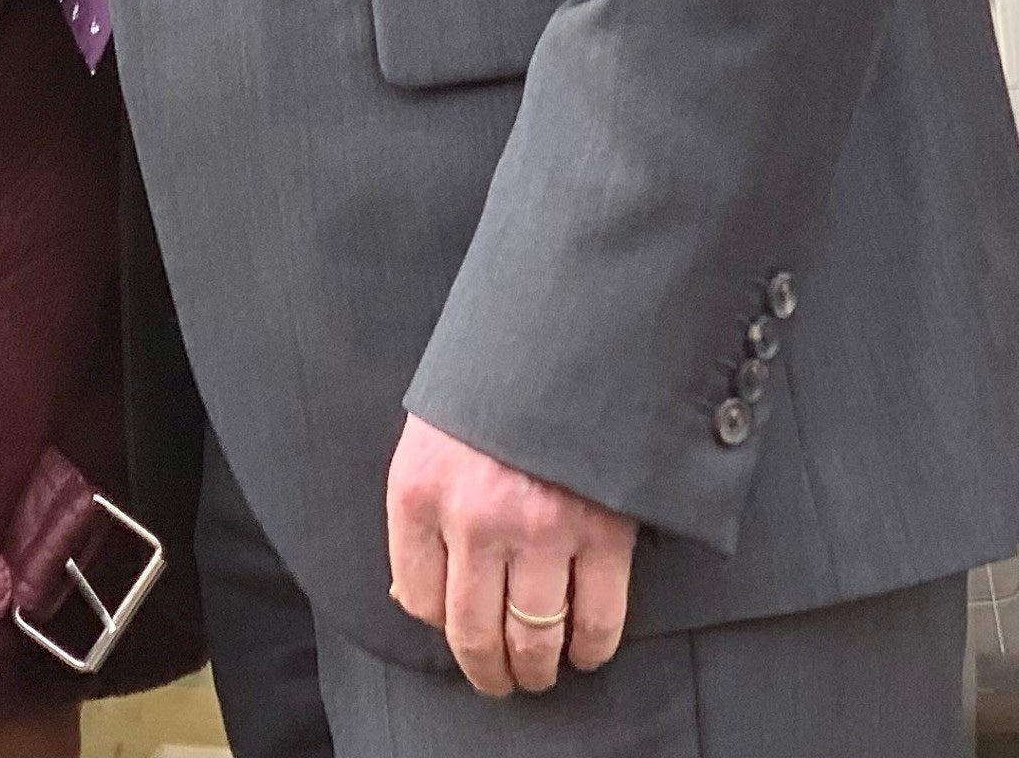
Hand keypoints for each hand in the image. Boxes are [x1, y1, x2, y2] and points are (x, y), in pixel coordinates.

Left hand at [385, 413, 634, 695]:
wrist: (563, 337)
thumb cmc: (489, 391)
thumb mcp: (430, 441)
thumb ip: (422, 514)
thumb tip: (416, 596)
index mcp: (419, 493)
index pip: (417, 598)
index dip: (438, 625)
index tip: (453, 635)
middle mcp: (474, 520)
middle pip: (473, 632)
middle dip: (487, 671)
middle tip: (497, 681)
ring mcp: (541, 529)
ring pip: (534, 639)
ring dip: (536, 671)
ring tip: (538, 675)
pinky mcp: (602, 533)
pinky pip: (596, 620)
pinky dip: (590, 650)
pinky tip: (584, 654)